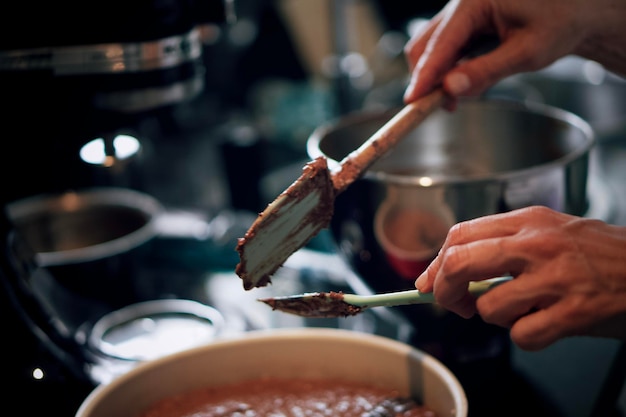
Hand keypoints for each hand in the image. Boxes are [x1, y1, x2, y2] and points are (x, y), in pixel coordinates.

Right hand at [403, 0, 625, 103]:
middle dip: (427, 79)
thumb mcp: (527, 52)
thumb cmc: (560, 22)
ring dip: (437, 76)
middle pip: (425, 45)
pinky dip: (448, 70)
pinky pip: (445, 49)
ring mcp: (461, 13)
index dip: (424, 76)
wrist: (576, 10)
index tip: (412, 102)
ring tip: (458, 99)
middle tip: (443, 107)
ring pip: (431, 48)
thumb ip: (487, 71)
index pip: (440, 45)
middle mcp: (462, 4)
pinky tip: (465, 82)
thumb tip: (451, 88)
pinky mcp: (464, 25)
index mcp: (476, 0)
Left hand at [415, 206, 625, 350]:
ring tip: (523, 310)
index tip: (427, 284)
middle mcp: (537, 243)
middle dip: (444, 291)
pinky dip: (527, 338)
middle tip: (453, 304)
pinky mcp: (575, 311)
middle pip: (460, 263)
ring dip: (496, 318)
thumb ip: (502, 247)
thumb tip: (447, 272)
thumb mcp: (549, 232)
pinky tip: (547, 325)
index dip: (435, 264)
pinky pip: (522, 336)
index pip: (459, 236)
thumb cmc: (598, 254)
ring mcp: (556, 276)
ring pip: (488, 307)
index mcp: (528, 220)